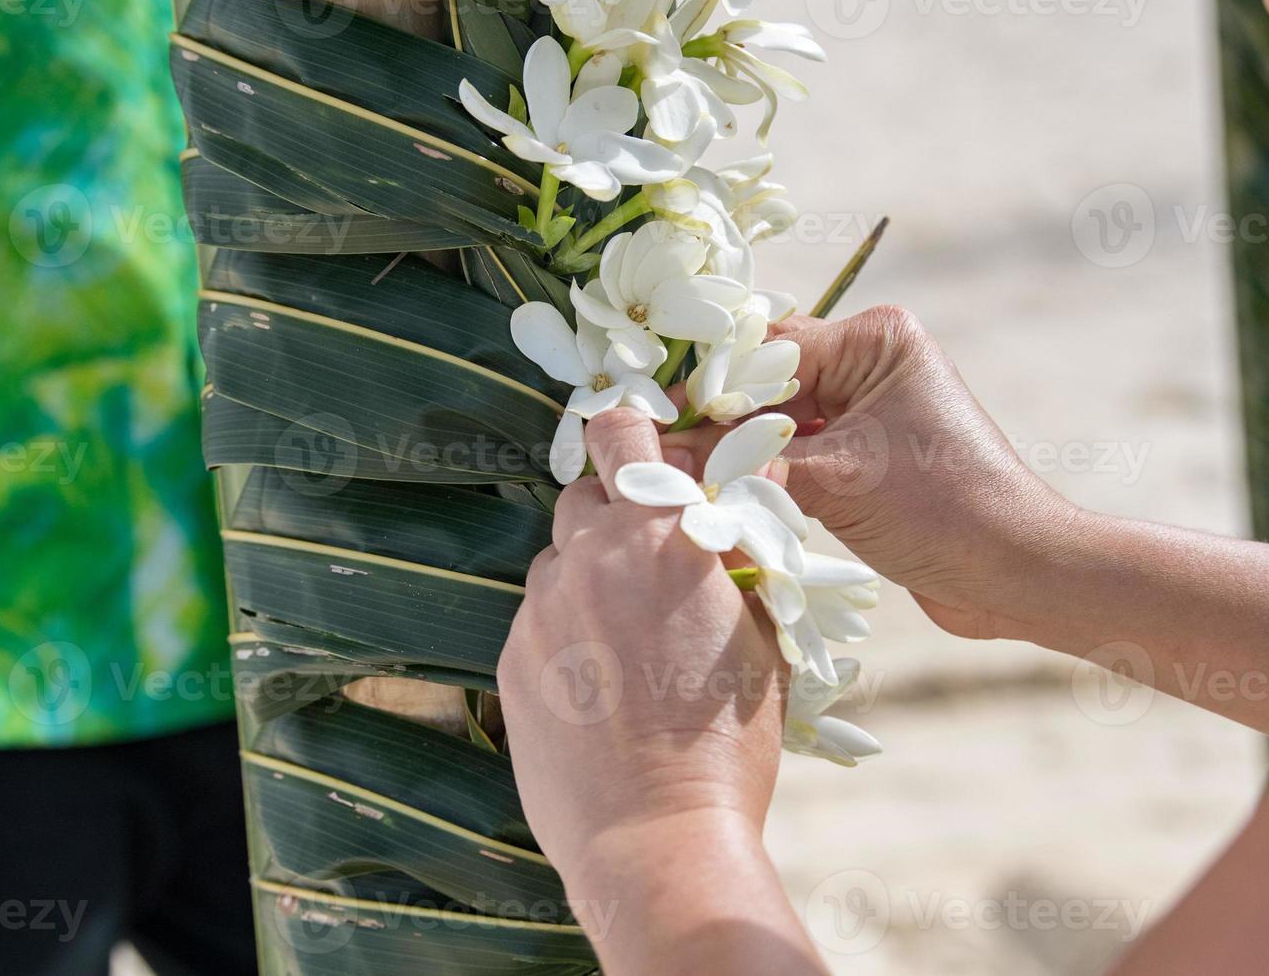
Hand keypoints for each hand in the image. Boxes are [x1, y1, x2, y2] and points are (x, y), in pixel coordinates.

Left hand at [497, 408, 825, 973]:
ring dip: (585, 579)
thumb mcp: (759, 641)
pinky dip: (561, 635)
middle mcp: (589, 558)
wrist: (656, 835)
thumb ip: (731, 572)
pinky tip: (596, 689)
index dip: (628, 434)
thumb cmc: (727, 742)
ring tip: (624, 644)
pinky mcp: (508, 660)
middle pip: (580, 497)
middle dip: (610, 516)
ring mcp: (540, 610)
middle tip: (646, 566)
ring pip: (555, 563)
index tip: (637, 451)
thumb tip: (719, 542)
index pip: (621, 434)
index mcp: (660, 537)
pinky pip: (535, 622)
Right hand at [669, 305, 1077, 640]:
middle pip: (768, 388)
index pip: (768, 350)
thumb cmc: (942, 509)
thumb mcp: (836, 480)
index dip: (709, 387)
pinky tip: (723, 503)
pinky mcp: (865, 461)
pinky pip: (796, 461)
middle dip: (718, 427)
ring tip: (682, 486)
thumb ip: (749, 466)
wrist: (1015, 574)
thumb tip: (666, 460)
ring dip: (738, 459)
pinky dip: (764, 481)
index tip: (652, 419)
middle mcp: (871, 365)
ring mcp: (868, 415)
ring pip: (777, 428)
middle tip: (658, 459)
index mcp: (875, 340)